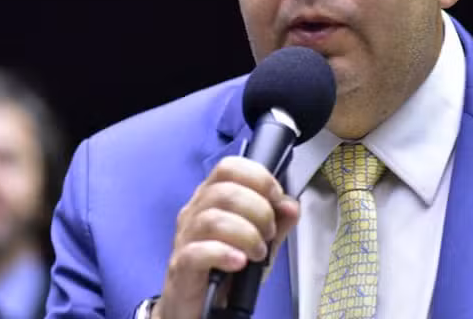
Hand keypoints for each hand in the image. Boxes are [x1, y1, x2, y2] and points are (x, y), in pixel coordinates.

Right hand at [153, 156, 299, 318]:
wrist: (199, 305)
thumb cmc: (226, 267)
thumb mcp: (260, 240)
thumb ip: (277, 221)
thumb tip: (291, 205)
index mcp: (212, 197)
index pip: (230, 167)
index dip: (258, 177)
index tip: (276, 197)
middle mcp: (195, 211)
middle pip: (225, 192)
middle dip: (258, 210)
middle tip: (268, 233)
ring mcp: (185, 237)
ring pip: (213, 220)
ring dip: (246, 235)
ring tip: (258, 252)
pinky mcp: (181, 265)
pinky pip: (200, 251)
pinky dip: (225, 254)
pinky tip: (240, 262)